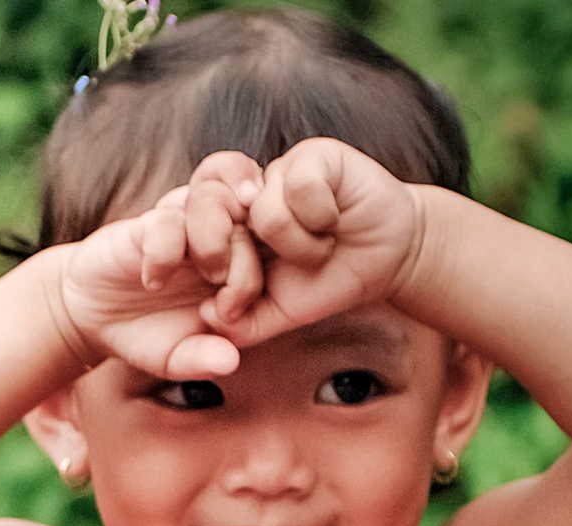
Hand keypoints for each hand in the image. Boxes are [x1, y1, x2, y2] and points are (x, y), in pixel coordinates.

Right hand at [50, 183, 246, 382]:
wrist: (92, 315)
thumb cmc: (144, 334)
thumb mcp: (175, 358)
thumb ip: (202, 360)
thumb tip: (229, 361)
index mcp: (236, 266)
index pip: (272, 246)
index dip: (264, 273)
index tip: (234, 311)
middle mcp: (216, 236)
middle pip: (253, 214)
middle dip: (244, 261)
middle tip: (222, 303)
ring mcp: (184, 225)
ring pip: (216, 197)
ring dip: (213, 242)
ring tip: (199, 279)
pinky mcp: (149, 222)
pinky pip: (168, 218)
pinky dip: (163, 252)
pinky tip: (151, 280)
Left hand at [196, 139, 424, 348]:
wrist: (383, 262)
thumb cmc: (325, 284)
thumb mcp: (276, 315)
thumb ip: (239, 324)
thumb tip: (204, 315)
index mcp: (227, 230)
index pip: (188, 231)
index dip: (203, 260)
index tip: (223, 288)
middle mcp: (244, 197)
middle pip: (207, 209)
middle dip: (235, 257)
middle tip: (269, 272)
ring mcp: (276, 173)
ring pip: (264, 213)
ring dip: (301, 246)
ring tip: (320, 247)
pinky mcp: (311, 155)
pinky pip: (299, 186)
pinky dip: (321, 217)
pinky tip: (334, 219)